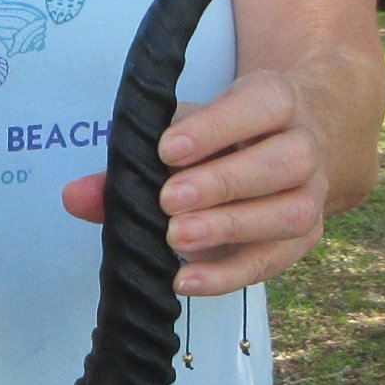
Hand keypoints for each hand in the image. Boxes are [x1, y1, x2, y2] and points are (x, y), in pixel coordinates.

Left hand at [62, 69, 326, 295]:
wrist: (284, 145)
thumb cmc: (220, 138)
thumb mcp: (179, 133)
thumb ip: (129, 161)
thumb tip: (74, 196)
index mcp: (275, 104)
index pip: (262, 105)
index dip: (217, 126)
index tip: (167, 150)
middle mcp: (305, 146)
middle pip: (285, 162)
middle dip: (223, 182)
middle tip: (169, 201)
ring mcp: (310, 196)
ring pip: (291, 212)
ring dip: (231, 227)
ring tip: (176, 238)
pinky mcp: (300, 240)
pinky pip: (273, 261)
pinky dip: (227, 275)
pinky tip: (185, 280)